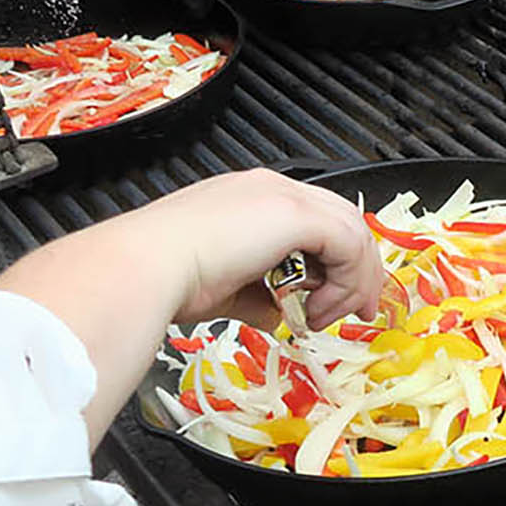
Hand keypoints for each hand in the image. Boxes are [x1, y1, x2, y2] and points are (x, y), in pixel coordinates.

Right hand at [126, 170, 382, 331]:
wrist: (147, 267)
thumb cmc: (165, 277)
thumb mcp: (224, 289)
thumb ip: (258, 296)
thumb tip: (275, 315)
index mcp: (250, 199)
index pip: (315, 221)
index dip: (336, 262)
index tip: (336, 301)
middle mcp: (271, 188)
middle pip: (343, 220)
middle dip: (358, 270)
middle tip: (358, 311)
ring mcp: (284, 195)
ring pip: (352, 231)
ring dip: (352, 282)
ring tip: (327, 317)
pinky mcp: (296, 212)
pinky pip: (348, 244)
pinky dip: (345, 282)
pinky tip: (317, 309)